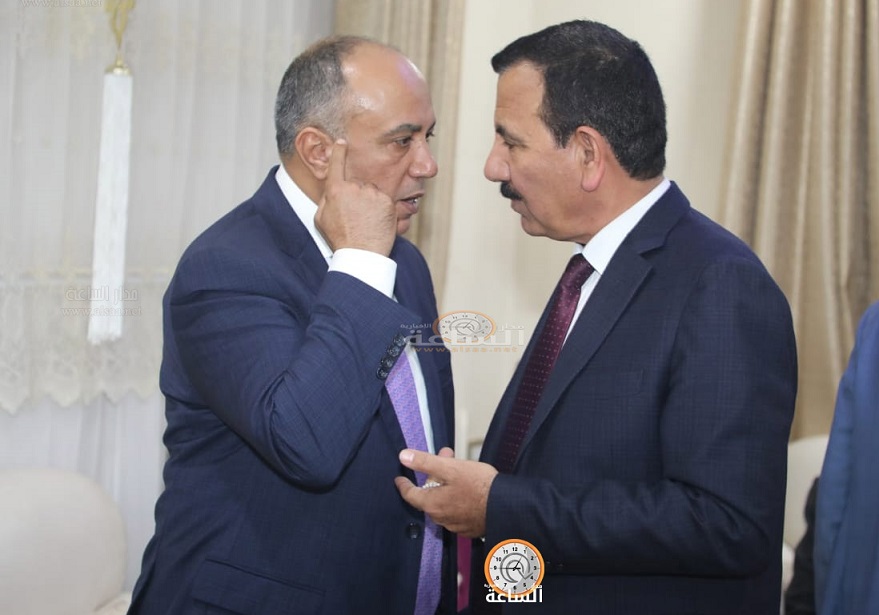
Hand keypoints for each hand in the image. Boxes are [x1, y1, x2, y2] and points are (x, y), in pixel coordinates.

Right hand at [314, 140, 395, 255]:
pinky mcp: (387, 201)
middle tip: (355, 216)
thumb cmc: (340, 239)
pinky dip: (381, 208)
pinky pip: (383, 199)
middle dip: (356, 195)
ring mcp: (372, 193)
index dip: (339, 151)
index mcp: (335, 190)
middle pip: (356, 183)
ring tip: (366, 221)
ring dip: (370, 201)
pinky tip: (376, 222)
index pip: (337, 163)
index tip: (342, 142)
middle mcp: (354, 187)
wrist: (362, 254)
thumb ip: (326, 200)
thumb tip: (331, 190)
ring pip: (371, 191)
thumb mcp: (321, 219)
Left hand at [395, 447, 497, 537]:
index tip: (399, 479)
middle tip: (443, 460)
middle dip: (433, 477)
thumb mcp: (451, 468)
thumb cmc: (479, 486)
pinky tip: (467, 490)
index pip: (410, 495)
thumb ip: (426, 462)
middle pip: (429, 497)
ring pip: (443, 504)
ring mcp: (455, 525)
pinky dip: (456, 499)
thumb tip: (403, 456)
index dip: (404, 485)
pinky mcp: (469, 528)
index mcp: (432, 504)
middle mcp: (440, 518)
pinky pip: (455, 512)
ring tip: (458, 472)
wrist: (506, 507)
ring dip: (445, 488)